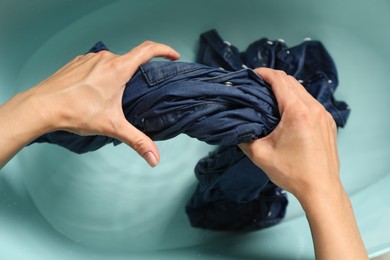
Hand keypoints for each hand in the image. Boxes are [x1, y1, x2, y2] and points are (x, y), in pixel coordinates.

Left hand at [0, 41, 179, 167]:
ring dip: (119, 74)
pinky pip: (97, 64)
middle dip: (139, 72)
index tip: (174, 56)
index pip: (148, 50)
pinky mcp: (78, 63)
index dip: (165, 51)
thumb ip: (137, 141)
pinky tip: (97, 91)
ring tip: (116, 94)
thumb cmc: (75, 112)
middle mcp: (105, 59)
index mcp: (118, 69)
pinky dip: (103, 74)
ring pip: (113, 62)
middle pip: (131, 59)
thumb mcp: (112, 127)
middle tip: (141, 88)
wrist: (42, 106)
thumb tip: (154, 158)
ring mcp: (89, 59)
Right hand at [239, 67, 338, 199]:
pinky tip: (287, 111)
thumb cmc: (292, 172)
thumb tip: (236, 127)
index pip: (279, 80)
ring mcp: (324, 115)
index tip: (252, 74)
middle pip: (291, 82)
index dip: (264, 73)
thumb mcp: (260, 155)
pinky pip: (311, 103)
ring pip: (302, 91)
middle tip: (257, 85)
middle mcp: (314, 108)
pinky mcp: (328, 123)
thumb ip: (244, 138)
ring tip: (269, 97)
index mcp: (297, 112)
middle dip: (273, 79)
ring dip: (285, 89)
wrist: (321, 189)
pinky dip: (297, 100)